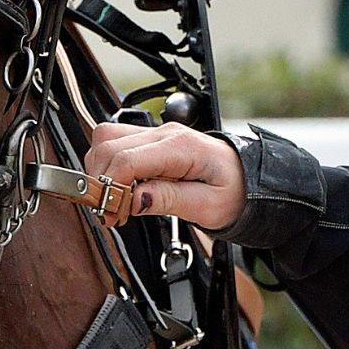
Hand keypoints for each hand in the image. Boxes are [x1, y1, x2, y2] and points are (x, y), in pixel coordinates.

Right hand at [83, 121, 243, 232]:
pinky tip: (120, 188)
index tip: (111, 213)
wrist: (249, 180)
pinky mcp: (151, 141)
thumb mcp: (208, 206)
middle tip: (109, 212)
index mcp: (180, 147)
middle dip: (100, 181)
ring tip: (114, 200)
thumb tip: (133, 199)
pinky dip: (108, 165)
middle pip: (108, 145)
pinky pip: (115, 143)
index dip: (111, 188)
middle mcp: (164, 135)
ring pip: (105, 139)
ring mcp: (156, 135)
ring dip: (100, 170)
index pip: (127, 160)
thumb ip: (169, 200)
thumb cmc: (234, 192)